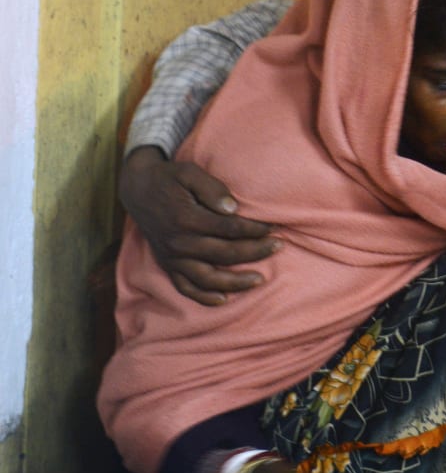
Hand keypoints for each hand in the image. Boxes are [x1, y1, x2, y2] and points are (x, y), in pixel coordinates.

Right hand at [119, 146, 277, 304]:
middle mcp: (180, 243)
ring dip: (236, 282)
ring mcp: (173, 257)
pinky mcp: (168, 265)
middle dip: (256, 251)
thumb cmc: (170, 178)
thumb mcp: (189, 172)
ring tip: (260, 280)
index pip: (230, 229)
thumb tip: (232, 208)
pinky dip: (203, 297)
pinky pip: (185, 287)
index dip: (255, 229)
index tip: (274, 227)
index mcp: (187, 219)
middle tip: (279, 246)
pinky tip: (224, 300)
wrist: (138, 189)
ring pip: (208, 278)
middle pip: (225, 254)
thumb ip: (211, 188)